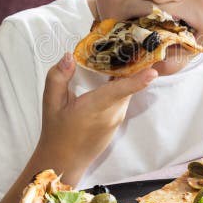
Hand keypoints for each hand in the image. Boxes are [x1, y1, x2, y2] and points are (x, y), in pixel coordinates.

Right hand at [35, 53, 156, 184]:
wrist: (65, 161)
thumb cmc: (57, 132)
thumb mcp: (50, 103)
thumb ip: (58, 77)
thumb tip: (69, 57)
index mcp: (96, 107)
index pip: (120, 91)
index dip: (137, 80)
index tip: (153, 71)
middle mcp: (112, 113)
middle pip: (127, 84)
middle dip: (132, 64)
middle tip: (132, 41)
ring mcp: (117, 117)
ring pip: (126, 90)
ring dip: (126, 73)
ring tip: (124, 51)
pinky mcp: (118, 119)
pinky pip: (123, 97)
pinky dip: (122, 84)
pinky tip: (113, 71)